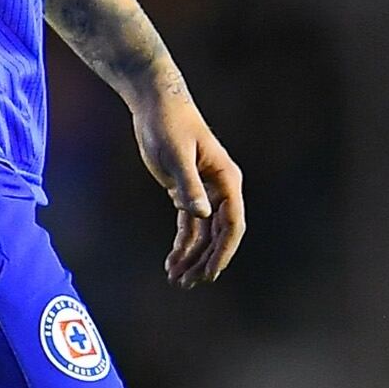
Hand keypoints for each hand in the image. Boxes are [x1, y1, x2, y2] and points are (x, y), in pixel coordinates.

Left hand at [135, 86, 245, 283]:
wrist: (156, 104)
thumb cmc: (169, 123)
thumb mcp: (176, 154)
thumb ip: (189, 185)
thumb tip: (201, 214)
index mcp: (227, 180)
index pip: (232, 223)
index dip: (223, 251)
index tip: (211, 273)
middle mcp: (220, 189)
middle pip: (218, 235)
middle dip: (204, 261)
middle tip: (187, 283)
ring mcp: (204, 193)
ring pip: (202, 234)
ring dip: (191, 257)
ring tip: (176, 279)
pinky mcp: (186, 193)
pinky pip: (188, 226)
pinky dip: (181, 244)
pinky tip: (172, 262)